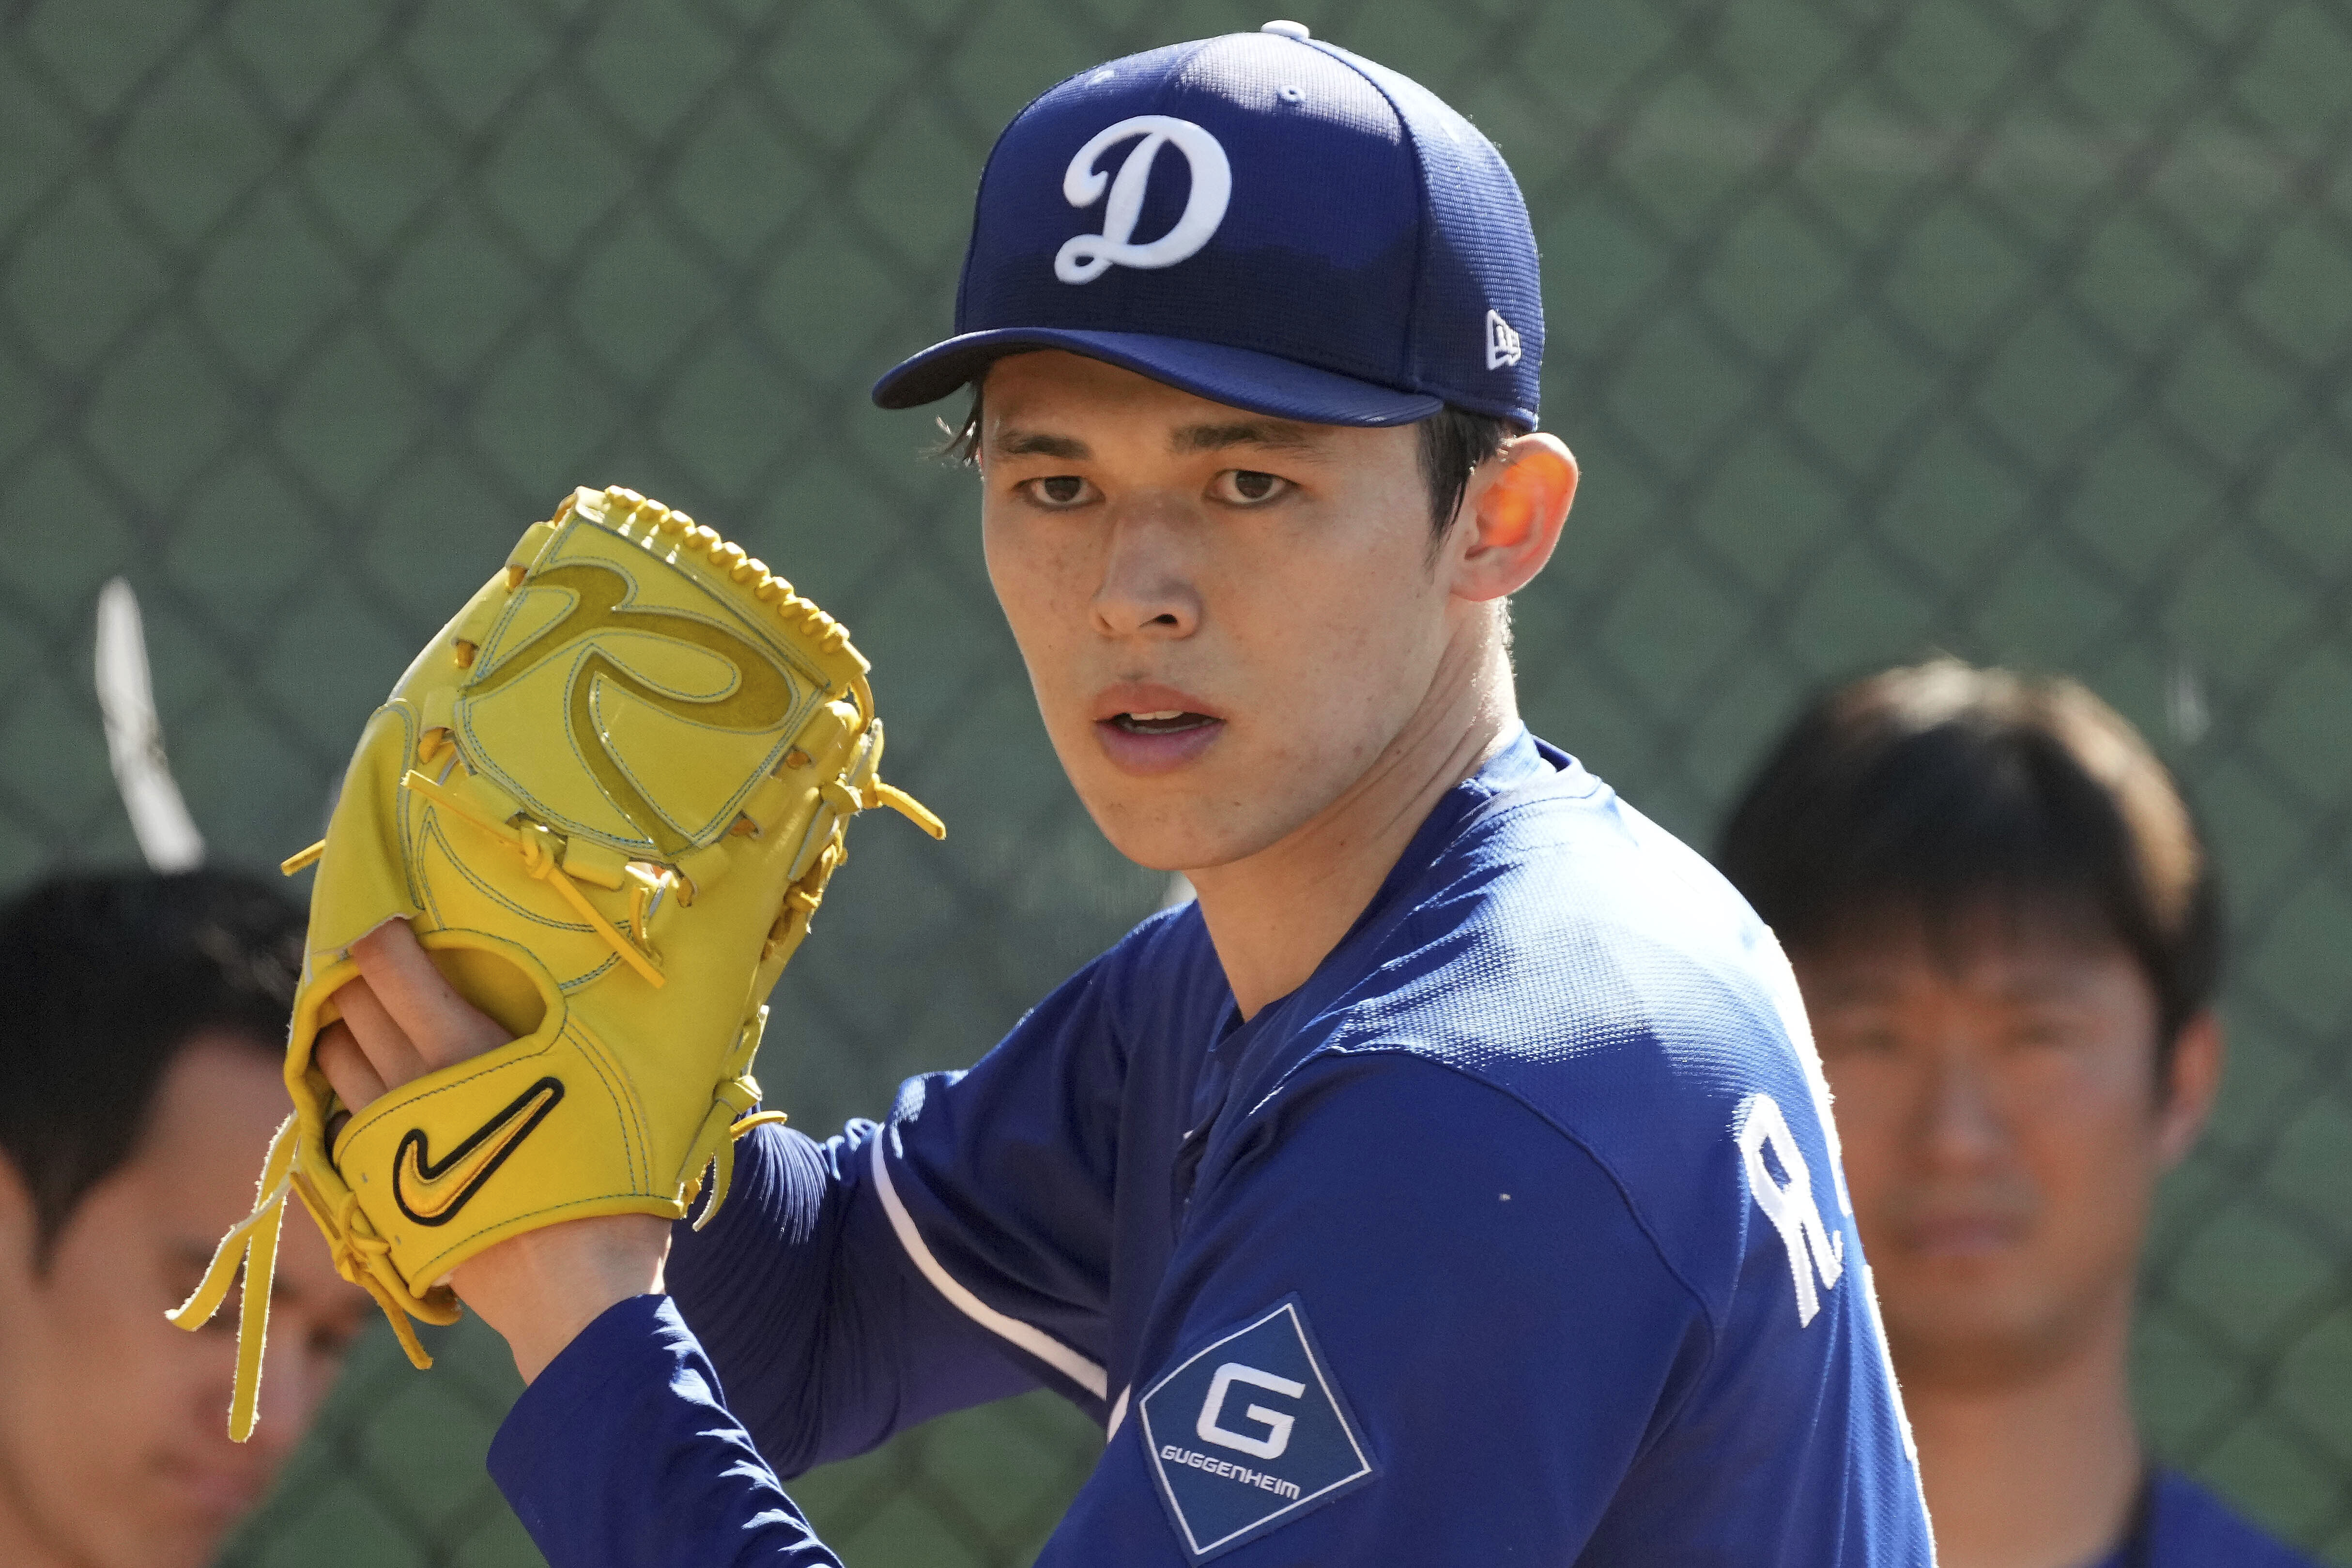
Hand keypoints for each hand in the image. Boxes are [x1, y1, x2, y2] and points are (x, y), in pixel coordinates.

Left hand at [316, 919, 671, 1382]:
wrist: (573, 1294)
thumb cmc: (609, 1182)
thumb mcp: (614, 1086)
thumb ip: (591, 1033)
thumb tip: (608, 993)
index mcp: (466, 1050)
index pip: (390, 966)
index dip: (378, 932)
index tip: (388, 917)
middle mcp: (412, 1085)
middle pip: (350, 1005)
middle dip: (355, 975)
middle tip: (378, 960)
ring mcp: (386, 1139)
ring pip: (334, 1058)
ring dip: (340, 1029)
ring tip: (365, 1016)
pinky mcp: (374, 1187)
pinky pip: (338, 1118)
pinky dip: (342, 1089)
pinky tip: (366, 1085)